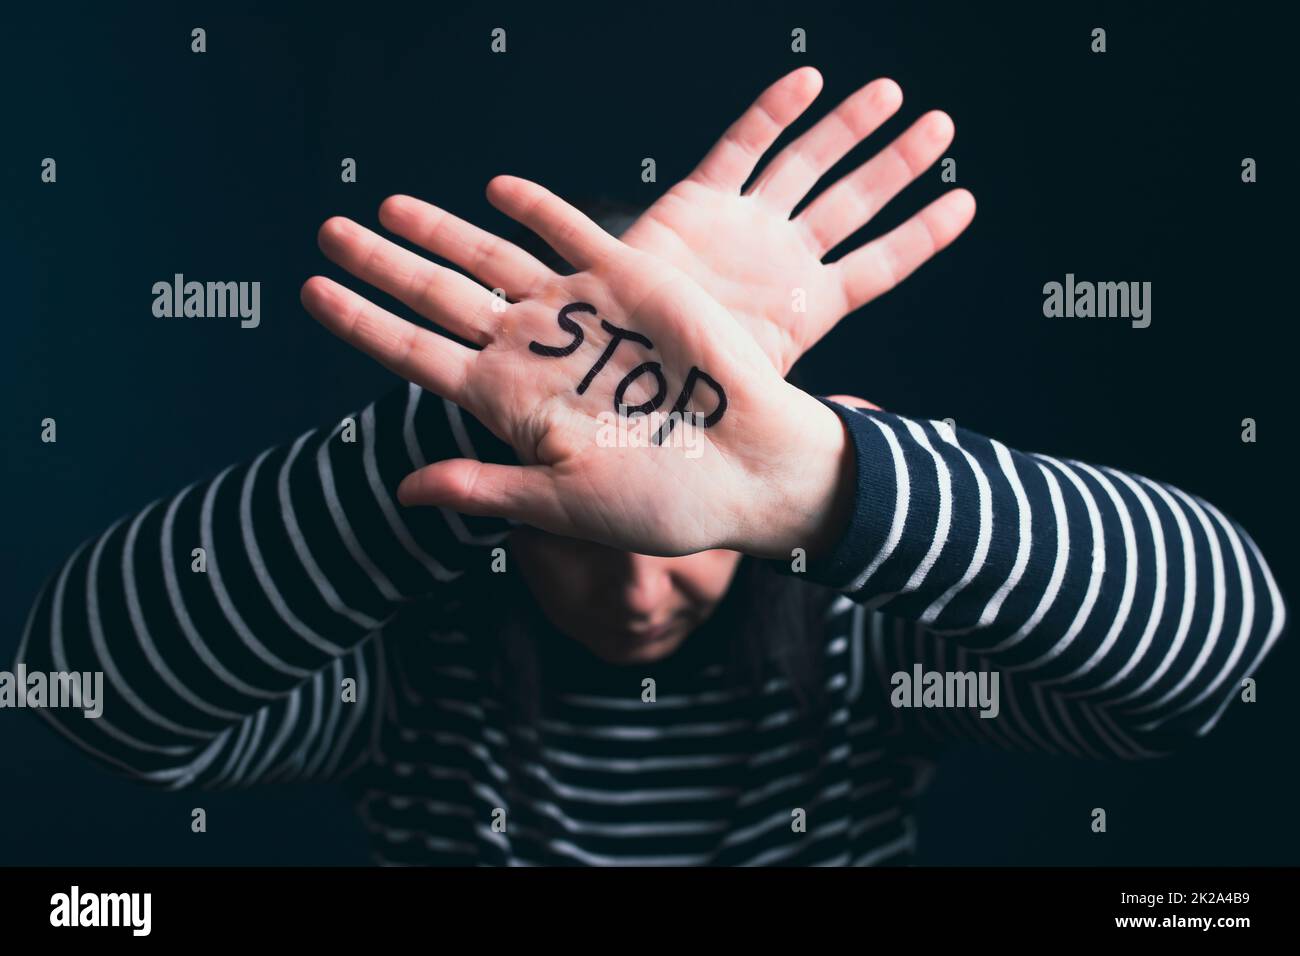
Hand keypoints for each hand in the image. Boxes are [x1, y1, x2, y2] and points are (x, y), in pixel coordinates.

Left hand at [301, 178, 853, 558]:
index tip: (310, 294)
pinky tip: (494, 190)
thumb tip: (402, 491)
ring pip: (492, 258)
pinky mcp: (631, 280)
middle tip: (325, 232)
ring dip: (438, 229)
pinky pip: (572, 231)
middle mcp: (533, 351)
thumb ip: (486, 488)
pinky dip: (534, 207)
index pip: (415, 353)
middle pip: (439, 295)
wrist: (755, 465)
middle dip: (380, 264)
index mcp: (509, 404)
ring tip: (385, 206)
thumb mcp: (565, 505)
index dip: (361, 323)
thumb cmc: (666, 499)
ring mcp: (579, 311)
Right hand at [621, 67, 974, 374]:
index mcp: (808, 306)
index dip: (922, 233)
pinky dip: (771, 114)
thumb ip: (819, 408)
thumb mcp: (762, 402)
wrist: (615, 370)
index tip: (964, 203)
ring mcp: (743, 226)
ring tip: (891, 95)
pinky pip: (739, 147)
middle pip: (853, 201)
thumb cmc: (687, 390)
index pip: (879, 263)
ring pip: (805, 164)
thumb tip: (874, 430)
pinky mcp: (696, 201)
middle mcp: (782, 257)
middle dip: (896, 164)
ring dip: (847, 128)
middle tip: (940, 129)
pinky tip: (809, 82)